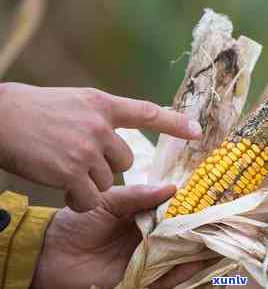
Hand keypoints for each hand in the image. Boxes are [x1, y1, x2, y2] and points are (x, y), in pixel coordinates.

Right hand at [0, 83, 201, 211]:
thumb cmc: (34, 110)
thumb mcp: (75, 103)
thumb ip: (101, 117)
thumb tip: (117, 138)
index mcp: (102, 104)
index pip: (147, 113)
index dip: (174, 122)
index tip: (197, 131)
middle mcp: (99, 126)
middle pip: (125, 161)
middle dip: (108, 166)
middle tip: (81, 160)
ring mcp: (86, 149)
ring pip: (107, 180)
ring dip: (89, 182)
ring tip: (64, 169)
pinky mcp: (72, 172)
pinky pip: (90, 197)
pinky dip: (79, 200)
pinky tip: (63, 190)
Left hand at [32, 185, 207, 288]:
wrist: (52, 254)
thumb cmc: (78, 223)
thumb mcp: (108, 201)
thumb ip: (137, 196)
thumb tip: (172, 188)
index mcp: (144, 215)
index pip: (174, 210)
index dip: (192, 205)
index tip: (213, 197)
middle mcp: (150, 236)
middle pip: (182, 233)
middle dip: (201, 228)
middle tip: (225, 220)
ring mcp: (147, 258)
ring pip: (179, 255)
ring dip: (198, 250)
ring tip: (220, 240)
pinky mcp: (141, 279)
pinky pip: (166, 277)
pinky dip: (182, 272)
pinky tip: (197, 262)